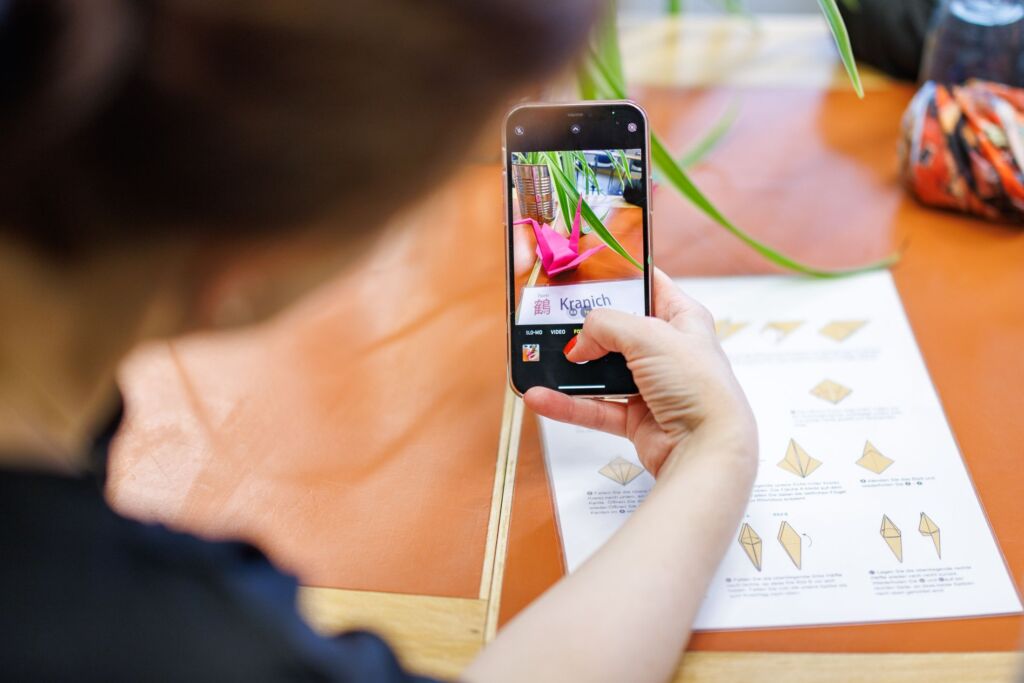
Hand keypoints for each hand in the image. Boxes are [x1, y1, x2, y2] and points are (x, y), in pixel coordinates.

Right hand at [524, 268, 756, 477]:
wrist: (706, 449)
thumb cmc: (697, 386)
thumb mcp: (649, 336)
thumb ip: (605, 326)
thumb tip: (578, 343)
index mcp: (682, 319)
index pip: (650, 285)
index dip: (620, 275)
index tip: (585, 269)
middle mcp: (667, 350)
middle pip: (618, 329)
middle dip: (586, 326)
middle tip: (551, 315)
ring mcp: (650, 385)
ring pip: (601, 371)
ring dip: (571, 369)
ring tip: (538, 358)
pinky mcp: (635, 418)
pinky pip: (594, 407)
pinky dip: (568, 404)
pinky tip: (541, 397)